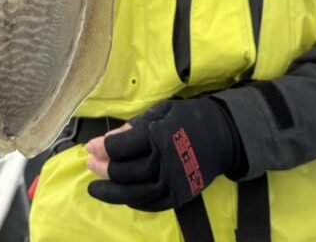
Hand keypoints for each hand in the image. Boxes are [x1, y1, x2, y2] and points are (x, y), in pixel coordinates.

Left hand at [85, 98, 243, 210]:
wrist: (225, 135)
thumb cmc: (191, 117)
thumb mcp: (163, 112)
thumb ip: (136, 126)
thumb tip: (110, 138)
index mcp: (160, 136)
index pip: (123, 147)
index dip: (103, 148)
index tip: (90, 147)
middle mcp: (165, 162)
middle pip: (126, 171)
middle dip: (104, 169)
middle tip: (90, 164)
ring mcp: (173, 182)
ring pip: (135, 193)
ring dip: (112, 191)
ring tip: (96, 187)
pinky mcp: (180, 195)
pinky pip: (151, 204)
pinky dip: (133, 201)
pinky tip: (121, 195)